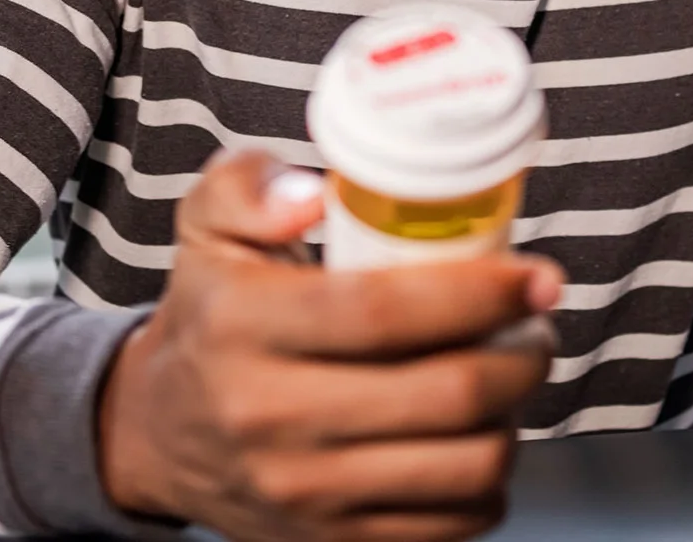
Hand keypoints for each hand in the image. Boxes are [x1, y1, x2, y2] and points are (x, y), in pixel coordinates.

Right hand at [96, 147, 561, 541]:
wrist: (157, 432)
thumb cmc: (210, 316)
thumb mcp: (208, 227)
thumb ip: (251, 185)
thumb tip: (312, 195)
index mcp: (244, 326)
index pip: (385, 312)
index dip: (481, 292)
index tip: (533, 277)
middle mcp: (271, 416)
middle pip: (447, 393)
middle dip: (523, 354)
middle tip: (535, 323)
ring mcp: (306, 490)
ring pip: (466, 465)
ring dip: (514, 416)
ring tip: (509, 376)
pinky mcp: (334, 540)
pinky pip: (454, 521)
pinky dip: (488, 479)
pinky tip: (475, 434)